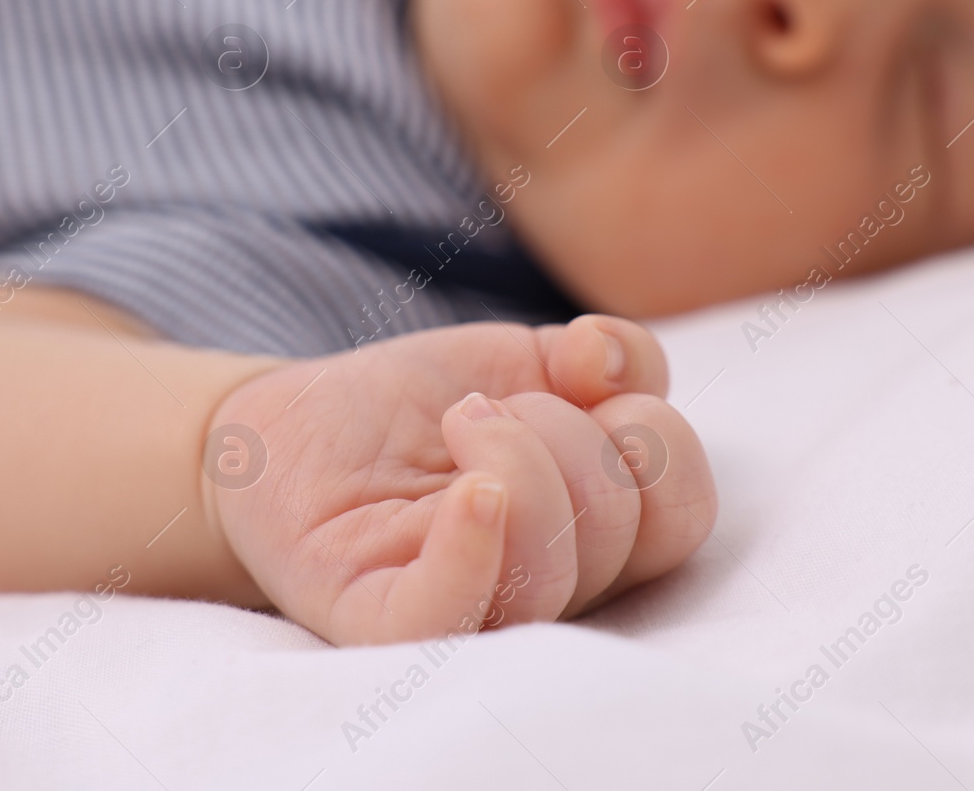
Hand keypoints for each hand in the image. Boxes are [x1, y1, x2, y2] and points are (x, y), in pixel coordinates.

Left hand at [204, 315, 715, 644]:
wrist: (288, 430)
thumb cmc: (413, 407)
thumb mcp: (522, 359)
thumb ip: (605, 358)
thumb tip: (610, 361)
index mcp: (595, 532)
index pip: (685, 516)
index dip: (658, 437)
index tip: (582, 377)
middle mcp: (546, 583)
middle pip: (620, 527)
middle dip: (564, 431)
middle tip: (486, 408)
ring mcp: (468, 605)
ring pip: (550, 571)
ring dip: (513, 457)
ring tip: (457, 422)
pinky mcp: (381, 616)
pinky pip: (448, 614)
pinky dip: (471, 551)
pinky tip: (468, 492)